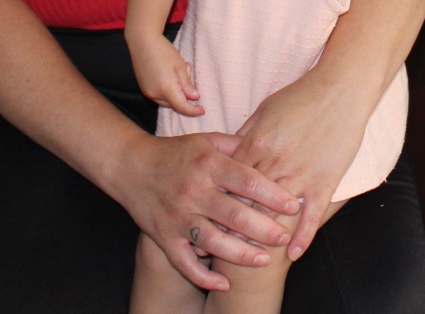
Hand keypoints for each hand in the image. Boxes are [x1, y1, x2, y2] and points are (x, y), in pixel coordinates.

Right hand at [116, 130, 300, 291]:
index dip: (274, 195)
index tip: (294, 206)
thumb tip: (271, 149)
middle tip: (285, 238)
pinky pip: (184, 262)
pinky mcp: (164, 236)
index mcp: (208, 165)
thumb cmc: (176, 153)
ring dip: (240, 255)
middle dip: (264, 230)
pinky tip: (224, 284)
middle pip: (235, 215)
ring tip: (263, 261)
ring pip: (213, 242)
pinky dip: (203, 277)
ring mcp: (178, 216)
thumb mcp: (207, 141)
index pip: (248, 182)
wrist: (130, 166)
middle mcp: (193, 191)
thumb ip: (238, 146)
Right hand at [127, 31, 202, 115]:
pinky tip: (170, 75)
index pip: (182, 107)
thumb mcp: (180, 66)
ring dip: (176, 94)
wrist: (142, 41)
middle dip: (185, 97)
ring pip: (166, 101)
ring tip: (179, 71)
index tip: (202, 110)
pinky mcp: (143, 88)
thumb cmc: (163, 51)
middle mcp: (154, 93)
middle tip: (189, 73)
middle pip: (174, 105)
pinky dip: (167, 91)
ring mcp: (147, 91)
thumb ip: (187, 84)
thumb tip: (194, 97)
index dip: (193, 110)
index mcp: (166, 88)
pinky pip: (158, 96)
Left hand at [233, 66, 368, 261]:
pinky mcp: (324, 181)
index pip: (229, 182)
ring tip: (251, 258)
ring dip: (262, 238)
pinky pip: (310, 215)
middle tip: (222, 248)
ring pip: (274, 214)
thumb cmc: (303, 95)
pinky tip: (293, 254)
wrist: (341, 89)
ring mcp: (300, 174)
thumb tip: (229, 152)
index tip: (209, 220)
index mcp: (256, 143)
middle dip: (233, 227)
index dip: (218, 202)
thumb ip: (246, 133)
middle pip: (247, 203)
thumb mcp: (266, 109)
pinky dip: (301, 237)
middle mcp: (274, 163)